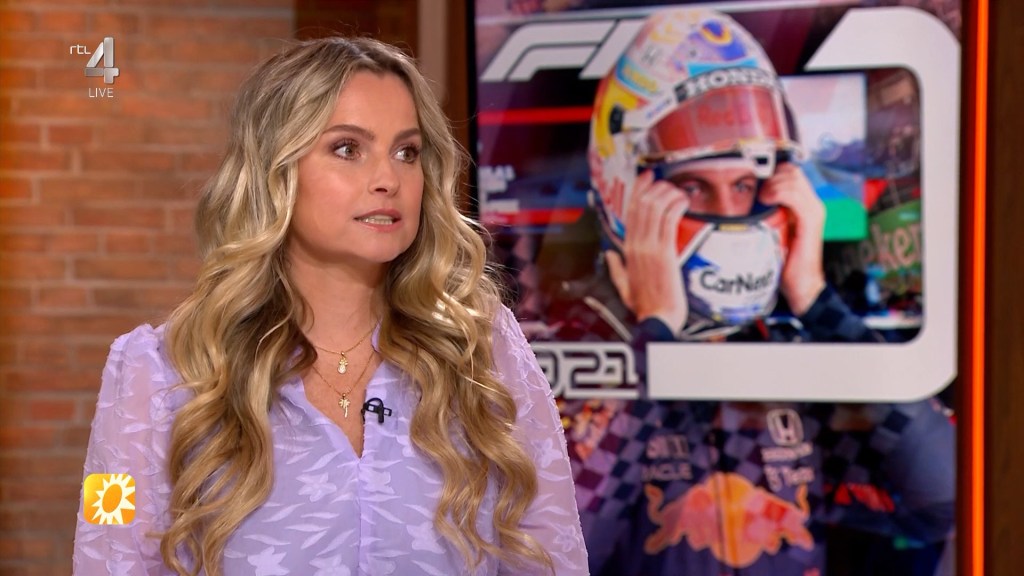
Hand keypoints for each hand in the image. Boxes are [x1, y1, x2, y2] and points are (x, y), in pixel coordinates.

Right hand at [606, 170, 689, 333]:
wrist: (659, 320)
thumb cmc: (646, 306)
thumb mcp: (623, 286)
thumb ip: (616, 268)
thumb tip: (610, 255)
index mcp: (627, 251)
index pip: (630, 212)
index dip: (638, 190)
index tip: (647, 177)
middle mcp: (636, 245)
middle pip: (642, 205)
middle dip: (654, 186)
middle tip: (666, 181)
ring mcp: (650, 248)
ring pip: (655, 208)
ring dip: (668, 194)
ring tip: (678, 192)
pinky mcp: (666, 253)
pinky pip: (668, 221)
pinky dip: (676, 206)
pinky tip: (683, 201)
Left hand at [758, 163, 825, 314]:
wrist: (800, 286)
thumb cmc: (782, 261)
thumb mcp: (768, 231)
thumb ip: (760, 215)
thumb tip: (733, 204)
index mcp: (802, 203)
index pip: (788, 170)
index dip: (769, 168)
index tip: (750, 175)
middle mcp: (811, 202)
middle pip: (791, 169)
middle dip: (770, 173)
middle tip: (754, 188)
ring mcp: (813, 209)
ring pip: (793, 177)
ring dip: (772, 182)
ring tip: (761, 197)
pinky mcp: (812, 220)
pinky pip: (796, 195)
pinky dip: (779, 192)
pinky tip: (766, 200)